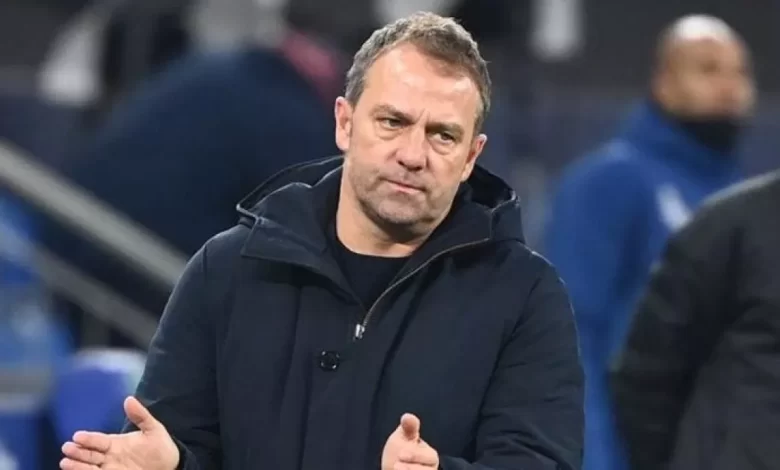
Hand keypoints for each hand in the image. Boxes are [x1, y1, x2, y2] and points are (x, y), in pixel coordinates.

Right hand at [60, 396, 179, 469]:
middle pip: (90, 454)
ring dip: (77, 465)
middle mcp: (109, 456)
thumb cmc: (160, 447)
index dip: (88, 438)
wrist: (170, 465)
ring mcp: (110, 468)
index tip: (77, 436)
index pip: (98, 440)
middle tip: (67, 448)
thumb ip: (140, 416)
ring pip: (89, 467)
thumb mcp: (153, 429)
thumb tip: (129, 399)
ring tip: (65, 463)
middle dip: (78, 451)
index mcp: (115, 443)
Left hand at [382, 413, 439, 469]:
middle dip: (410, 468)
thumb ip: (408, 427)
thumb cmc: (402, 450)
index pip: (428, 457)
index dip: (415, 456)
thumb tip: (408, 416)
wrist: (394, 467)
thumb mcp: (404, 436)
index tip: (401, 453)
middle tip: (395, 465)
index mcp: (430, 456)